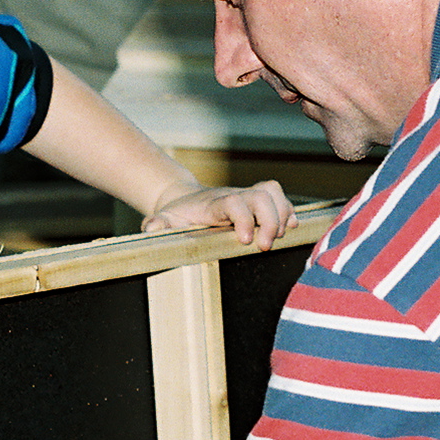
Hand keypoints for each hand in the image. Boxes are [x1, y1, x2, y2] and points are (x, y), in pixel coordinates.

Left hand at [143, 180, 296, 249]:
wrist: (184, 199)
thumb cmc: (177, 215)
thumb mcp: (163, 220)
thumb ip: (158, 224)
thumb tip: (151, 228)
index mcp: (213, 204)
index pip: (233, 202)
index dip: (243, 218)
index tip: (245, 241)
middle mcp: (234, 196)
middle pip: (261, 196)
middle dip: (269, 220)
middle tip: (265, 246)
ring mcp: (247, 198)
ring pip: (273, 194)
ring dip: (281, 215)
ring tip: (277, 237)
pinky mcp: (257, 203)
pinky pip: (280, 198)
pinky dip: (288, 212)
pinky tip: (288, 228)